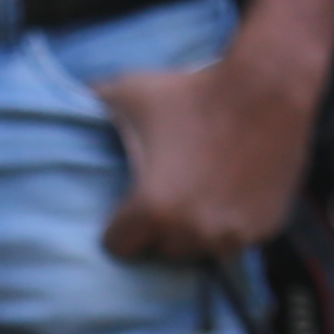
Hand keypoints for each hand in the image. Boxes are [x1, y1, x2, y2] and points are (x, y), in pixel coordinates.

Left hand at [97, 47, 318, 262]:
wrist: (269, 85)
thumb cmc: (195, 92)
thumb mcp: (133, 93)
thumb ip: (94, 103)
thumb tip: (64, 100)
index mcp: (152, 211)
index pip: (118, 245)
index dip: (121, 224)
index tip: (131, 204)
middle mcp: (191, 234)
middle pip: (163, 249)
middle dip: (163, 227)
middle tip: (173, 191)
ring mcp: (232, 235)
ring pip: (203, 248)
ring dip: (199, 230)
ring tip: (206, 191)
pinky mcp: (266, 228)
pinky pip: (240, 237)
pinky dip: (237, 221)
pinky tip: (238, 187)